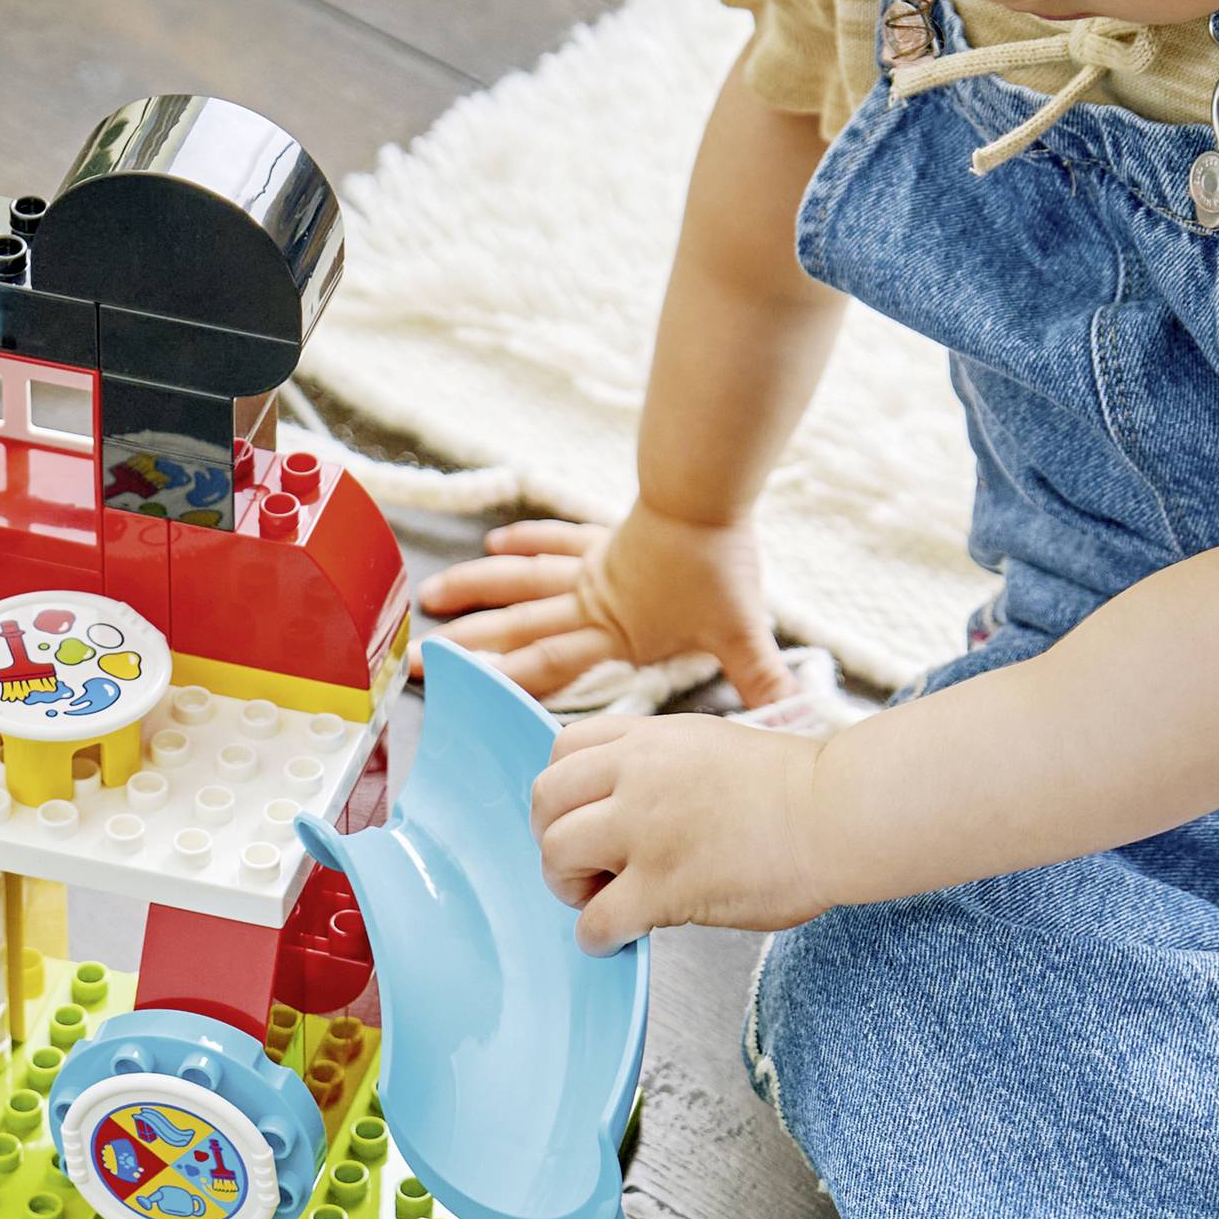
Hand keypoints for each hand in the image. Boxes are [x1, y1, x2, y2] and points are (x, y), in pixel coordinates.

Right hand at [416, 504, 793, 711]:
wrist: (708, 497)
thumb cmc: (721, 564)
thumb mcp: (742, 630)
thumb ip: (762, 680)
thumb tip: (797, 720)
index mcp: (614, 633)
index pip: (551, 663)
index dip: (506, 680)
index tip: (463, 692)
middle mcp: (588, 602)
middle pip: (518, 626)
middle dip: (470, 645)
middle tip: (421, 659)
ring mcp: (589, 567)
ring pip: (520, 580)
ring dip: (476, 590)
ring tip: (432, 598)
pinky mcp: (601, 537)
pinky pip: (552, 539)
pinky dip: (524, 540)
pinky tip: (496, 542)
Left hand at [532, 714, 832, 950]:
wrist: (843, 812)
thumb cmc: (798, 789)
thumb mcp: (712, 745)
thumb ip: (660, 765)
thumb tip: (624, 804)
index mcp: (651, 739)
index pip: (563, 749)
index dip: (564, 791)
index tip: (583, 816)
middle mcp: (638, 776)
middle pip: (545, 801)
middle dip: (552, 838)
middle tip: (584, 866)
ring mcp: (646, 829)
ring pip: (556, 855)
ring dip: (567, 886)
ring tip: (600, 900)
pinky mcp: (663, 886)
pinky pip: (596, 919)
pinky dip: (596, 937)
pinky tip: (617, 939)